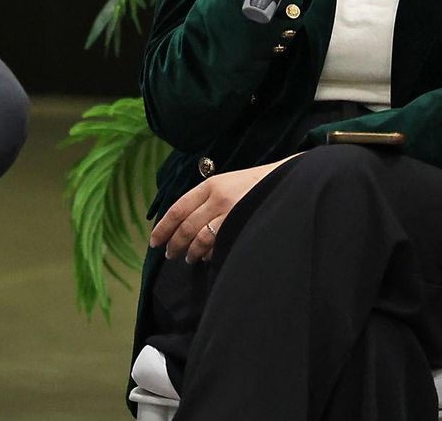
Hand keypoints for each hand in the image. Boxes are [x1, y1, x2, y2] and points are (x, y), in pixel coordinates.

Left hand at [149, 154, 299, 262]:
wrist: (287, 182)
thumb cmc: (254, 185)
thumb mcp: (228, 184)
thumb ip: (206, 200)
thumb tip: (183, 225)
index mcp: (211, 185)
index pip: (178, 208)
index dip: (163, 227)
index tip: (154, 241)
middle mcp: (218, 197)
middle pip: (186, 226)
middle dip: (175, 243)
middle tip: (170, 254)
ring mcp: (231, 211)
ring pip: (200, 238)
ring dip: (191, 252)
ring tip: (188, 259)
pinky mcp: (242, 224)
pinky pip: (219, 244)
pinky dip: (209, 253)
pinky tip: (207, 257)